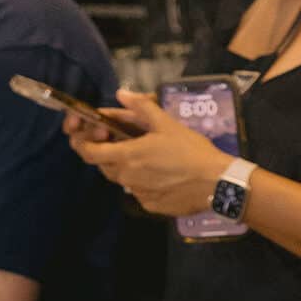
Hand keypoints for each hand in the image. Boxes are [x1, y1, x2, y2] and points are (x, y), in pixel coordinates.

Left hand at [66, 89, 228, 217]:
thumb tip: (121, 94)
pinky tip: (162, 175)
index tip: (94, 135)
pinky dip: (144, 183)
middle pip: (104, 166)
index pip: (88, 153)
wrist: (218, 183)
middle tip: (124, 142)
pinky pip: (140, 193)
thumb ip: (141, 107)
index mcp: (127, 156)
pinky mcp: (152, 206)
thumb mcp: (167, 124)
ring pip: (123, 180)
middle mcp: (127, 178)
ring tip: (147, 158)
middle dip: (108, 153)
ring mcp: (139, 194)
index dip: (83, 143)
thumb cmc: (192, 151)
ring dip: (127, 168)